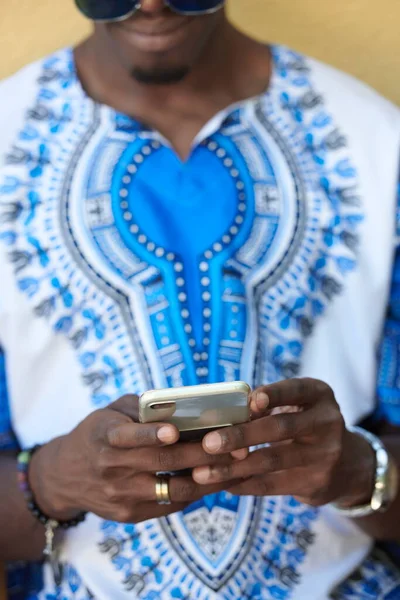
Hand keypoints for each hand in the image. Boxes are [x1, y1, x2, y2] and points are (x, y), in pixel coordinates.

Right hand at [29, 395, 238, 523]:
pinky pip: (170, 506)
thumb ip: (142, 408)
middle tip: (234, 445)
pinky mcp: (129, 514)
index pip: (128, 436)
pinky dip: (195, 493)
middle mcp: (111, 468)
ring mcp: (120, 495)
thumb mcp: (110, 412)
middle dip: (202, 455)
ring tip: (234, 465)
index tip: (174, 431)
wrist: (65, 476)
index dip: (151, 434)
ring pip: (173, 490)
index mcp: (105, 436)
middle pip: (162, 463)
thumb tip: (184, 404)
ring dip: (208, 479)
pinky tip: (215, 479)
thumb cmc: (98, 433)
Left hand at [193, 378, 374, 506]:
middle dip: (241, 435)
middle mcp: (327, 422)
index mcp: (319, 394)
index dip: (275, 394)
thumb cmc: (305, 424)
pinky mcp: (316, 483)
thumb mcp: (298, 405)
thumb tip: (221, 415)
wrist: (347, 465)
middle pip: (280, 427)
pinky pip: (274, 485)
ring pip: (272, 460)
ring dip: (234, 468)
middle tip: (208, 443)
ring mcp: (324, 455)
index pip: (296, 390)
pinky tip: (223, 485)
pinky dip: (245, 485)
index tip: (251, 401)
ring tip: (203, 473)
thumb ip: (268, 405)